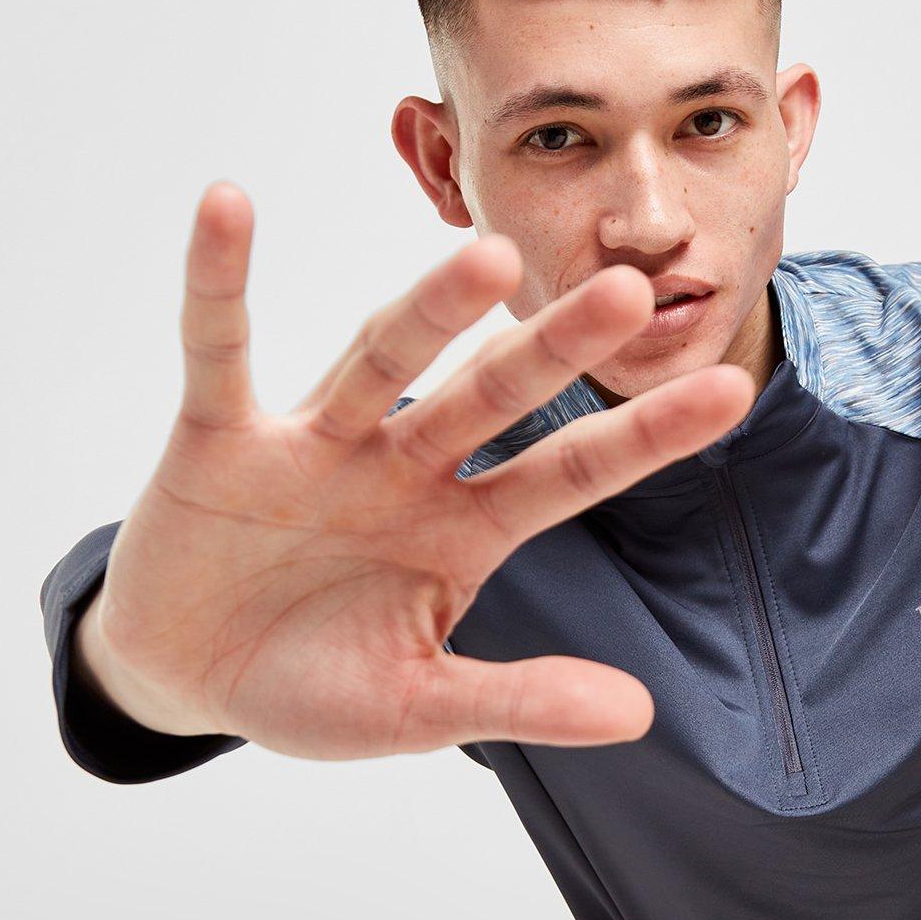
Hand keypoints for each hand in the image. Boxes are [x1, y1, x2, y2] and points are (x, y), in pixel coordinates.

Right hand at [86, 181, 753, 759]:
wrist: (188, 677)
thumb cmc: (310, 685)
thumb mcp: (420, 709)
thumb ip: (520, 700)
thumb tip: (640, 713)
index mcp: (464, 530)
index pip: (570, 475)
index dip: (644, 437)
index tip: (732, 393)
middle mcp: (403, 469)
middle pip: (491, 397)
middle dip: (554, 350)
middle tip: (629, 291)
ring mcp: (316, 444)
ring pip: (380, 360)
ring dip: (429, 311)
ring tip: (490, 259)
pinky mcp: (221, 435)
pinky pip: (219, 349)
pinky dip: (218, 284)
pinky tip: (229, 206)